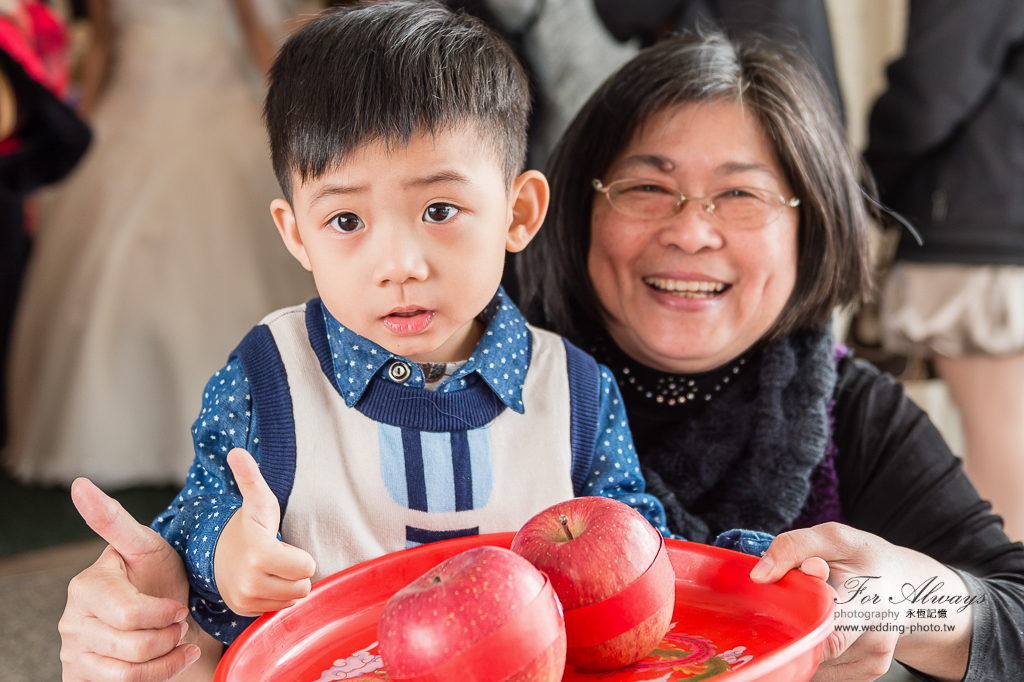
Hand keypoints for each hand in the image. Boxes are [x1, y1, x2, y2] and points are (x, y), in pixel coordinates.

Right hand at [60, 478, 198, 681]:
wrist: (158, 603)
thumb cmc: (153, 571)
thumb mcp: (143, 543)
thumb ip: (112, 518)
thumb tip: (80, 484)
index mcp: (85, 588)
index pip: (130, 614)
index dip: (164, 614)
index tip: (180, 606)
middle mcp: (72, 623)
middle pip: (133, 647)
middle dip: (169, 635)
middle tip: (180, 622)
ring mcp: (75, 653)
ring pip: (130, 673)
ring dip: (167, 658)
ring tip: (178, 638)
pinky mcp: (83, 677)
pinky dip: (158, 675)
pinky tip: (172, 658)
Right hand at [214, 448, 315, 615]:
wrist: (216, 553)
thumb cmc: (248, 526)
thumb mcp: (257, 502)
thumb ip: (251, 478)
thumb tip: (236, 452)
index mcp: (260, 554)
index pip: (307, 568)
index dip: (301, 556)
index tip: (284, 546)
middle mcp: (250, 582)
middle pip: (302, 588)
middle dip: (296, 572)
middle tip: (279, 558)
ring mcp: (245, 600)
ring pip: (292, 600)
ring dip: (287, 585)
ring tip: (270, 569)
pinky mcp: (244, 611)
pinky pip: (277, 609)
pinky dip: (274, 596)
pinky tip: (262, 580)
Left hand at [750, 523, 969, 681]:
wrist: (904, 586)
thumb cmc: (866, 560)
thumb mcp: (833, 538)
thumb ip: (794, 548)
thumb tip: (759, 576)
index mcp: (867, 604)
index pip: (822, 631)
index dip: (795, 616)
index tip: (793, 598)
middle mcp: (875, 641)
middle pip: (811, 649)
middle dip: (793, 626)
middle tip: (798, 603)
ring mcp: (872, 662)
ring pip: (813, 659)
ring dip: (801, 635)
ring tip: (816, 609)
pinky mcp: (867, 673)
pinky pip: (822, 669)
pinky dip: (812, 648)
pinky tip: (822, 626)